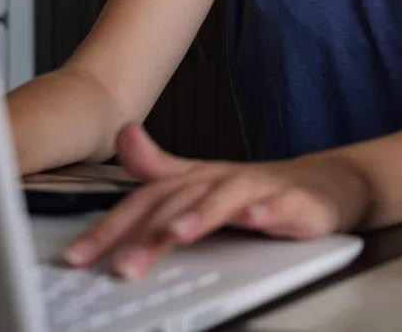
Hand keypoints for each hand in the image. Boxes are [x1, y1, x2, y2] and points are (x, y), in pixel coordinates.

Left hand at [61, 124, 371, 279]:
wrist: (324, 185)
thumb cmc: (257, 190)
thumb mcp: (201, 182)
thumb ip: (159, 167)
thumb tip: (122, 137)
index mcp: (195, 181)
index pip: (146, 201)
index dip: (111, 226)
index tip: (78, 255)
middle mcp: (222, 180)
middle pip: (180, 202)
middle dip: (147, 233)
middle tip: (120, 264)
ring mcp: (260, 189)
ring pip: (225, 200)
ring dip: (201, 215)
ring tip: (176, 234)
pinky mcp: (297, 201)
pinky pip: (281, 206)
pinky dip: (267, 210)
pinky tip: (255, 217)